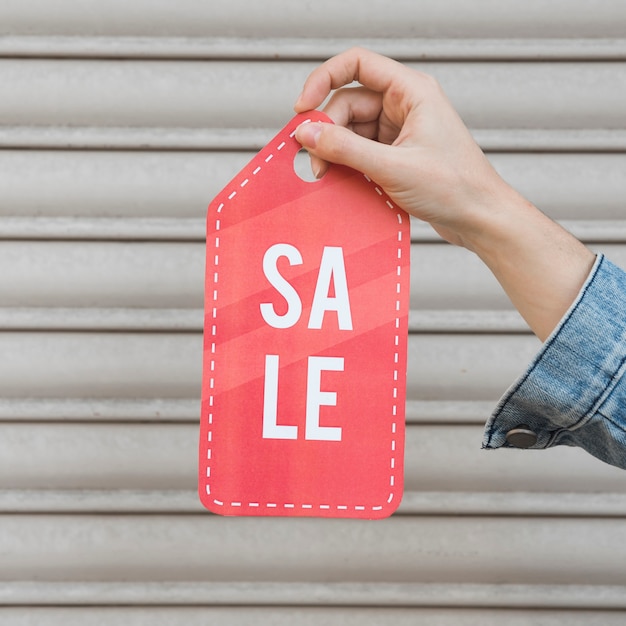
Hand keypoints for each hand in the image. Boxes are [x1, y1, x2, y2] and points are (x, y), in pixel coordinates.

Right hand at [293, 47, 508, 247]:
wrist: (479, 218)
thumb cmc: (455, 188)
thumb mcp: (393, 167)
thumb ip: (346, 149)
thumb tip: (307, 133)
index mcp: (412, 92)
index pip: (357, 65)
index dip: (323, 79)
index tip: (303, 108)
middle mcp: (405, 105)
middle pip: (349, 103)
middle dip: (328, 131)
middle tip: (316, 163)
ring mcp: (400, 130)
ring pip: (352, 130)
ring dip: (336, 151)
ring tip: (328, 177)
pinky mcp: (397, 154)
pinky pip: (361, 150)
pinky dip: (348, 164)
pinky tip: (343, 182)